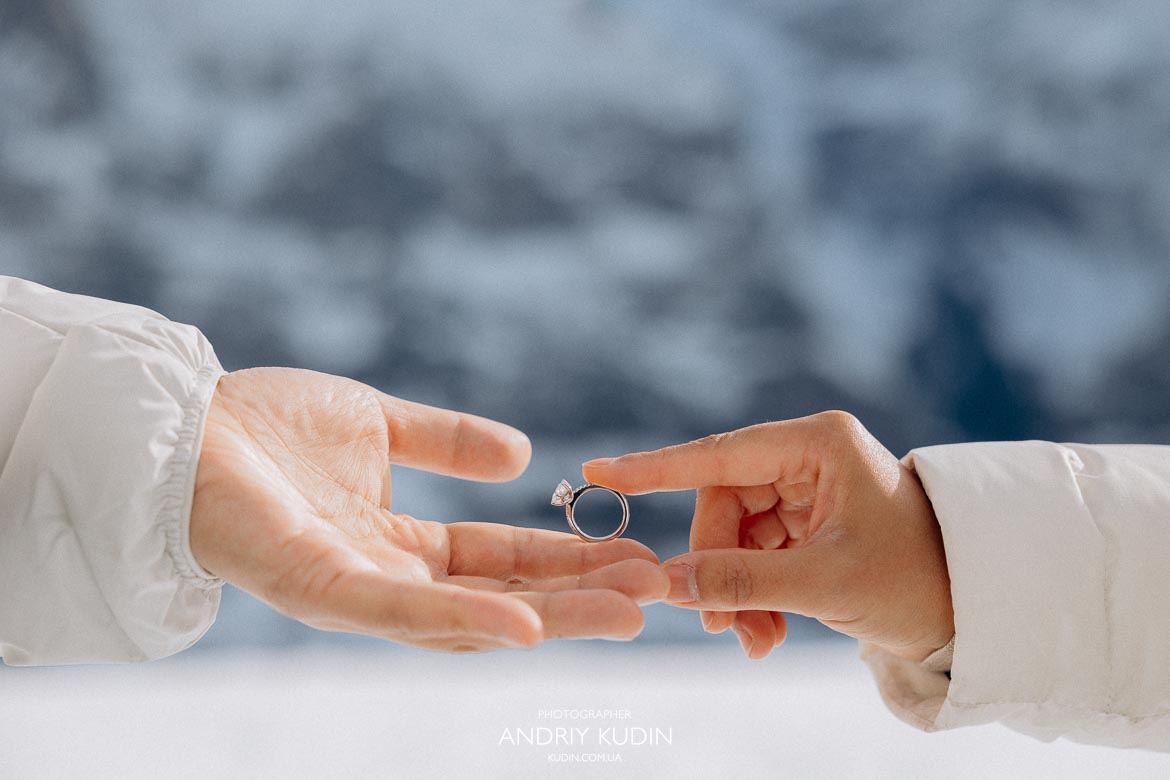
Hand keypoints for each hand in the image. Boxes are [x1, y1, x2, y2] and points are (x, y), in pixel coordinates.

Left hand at [190, 368, 667, 651]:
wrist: (176, 421)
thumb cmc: (263, 423)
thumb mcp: (379, 422)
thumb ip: (446, 440)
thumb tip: (525, 457)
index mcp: (402, 541)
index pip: (502, 560)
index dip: (569, 560)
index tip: (636, 557)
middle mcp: (388, 577)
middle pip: (501, 596)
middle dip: (579, 597)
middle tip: (655, 596)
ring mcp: (355, 589)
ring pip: (466, 616)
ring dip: (547, 617)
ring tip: (622, 613)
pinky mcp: (317, 586)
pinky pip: (398, 612)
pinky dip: (463, 619)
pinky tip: (524, 624)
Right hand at [582, 411, 952, 660]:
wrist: (970, 609)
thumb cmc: (915, 580)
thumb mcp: (825, 583)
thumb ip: (742, 581)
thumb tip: (667, 583)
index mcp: (817, 444)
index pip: (718, 454)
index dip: (655, 467)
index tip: (601, 470)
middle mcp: (806, 457)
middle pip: (722, 504)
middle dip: (716, 566)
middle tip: (718, 623)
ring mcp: (803, 489)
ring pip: (733, 536)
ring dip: (735, 591)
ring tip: (753, 640)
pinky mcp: (804, 523)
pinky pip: (754, 555)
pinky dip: (753, 597)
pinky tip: (763, 636)